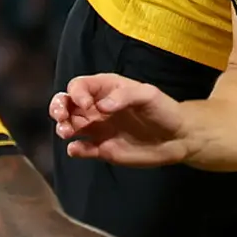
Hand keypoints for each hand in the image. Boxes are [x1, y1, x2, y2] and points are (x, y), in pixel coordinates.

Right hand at [53, 75, 192, 165]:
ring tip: (67, 132)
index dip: (77, 94)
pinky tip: (77, 149)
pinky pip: (82, 149)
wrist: (177, 137)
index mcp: (105, 90)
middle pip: (67, 104)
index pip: (79, 87)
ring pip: (70, 126)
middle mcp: (97, 108)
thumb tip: (101, 107)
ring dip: (63, 128)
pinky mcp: (103, 149)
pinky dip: (75, 150)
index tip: (88, 105)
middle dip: (58, 108)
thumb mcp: (148, 95)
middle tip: (61, 116)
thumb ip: (124, 97)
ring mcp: (98, 129)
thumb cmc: (164, 110)